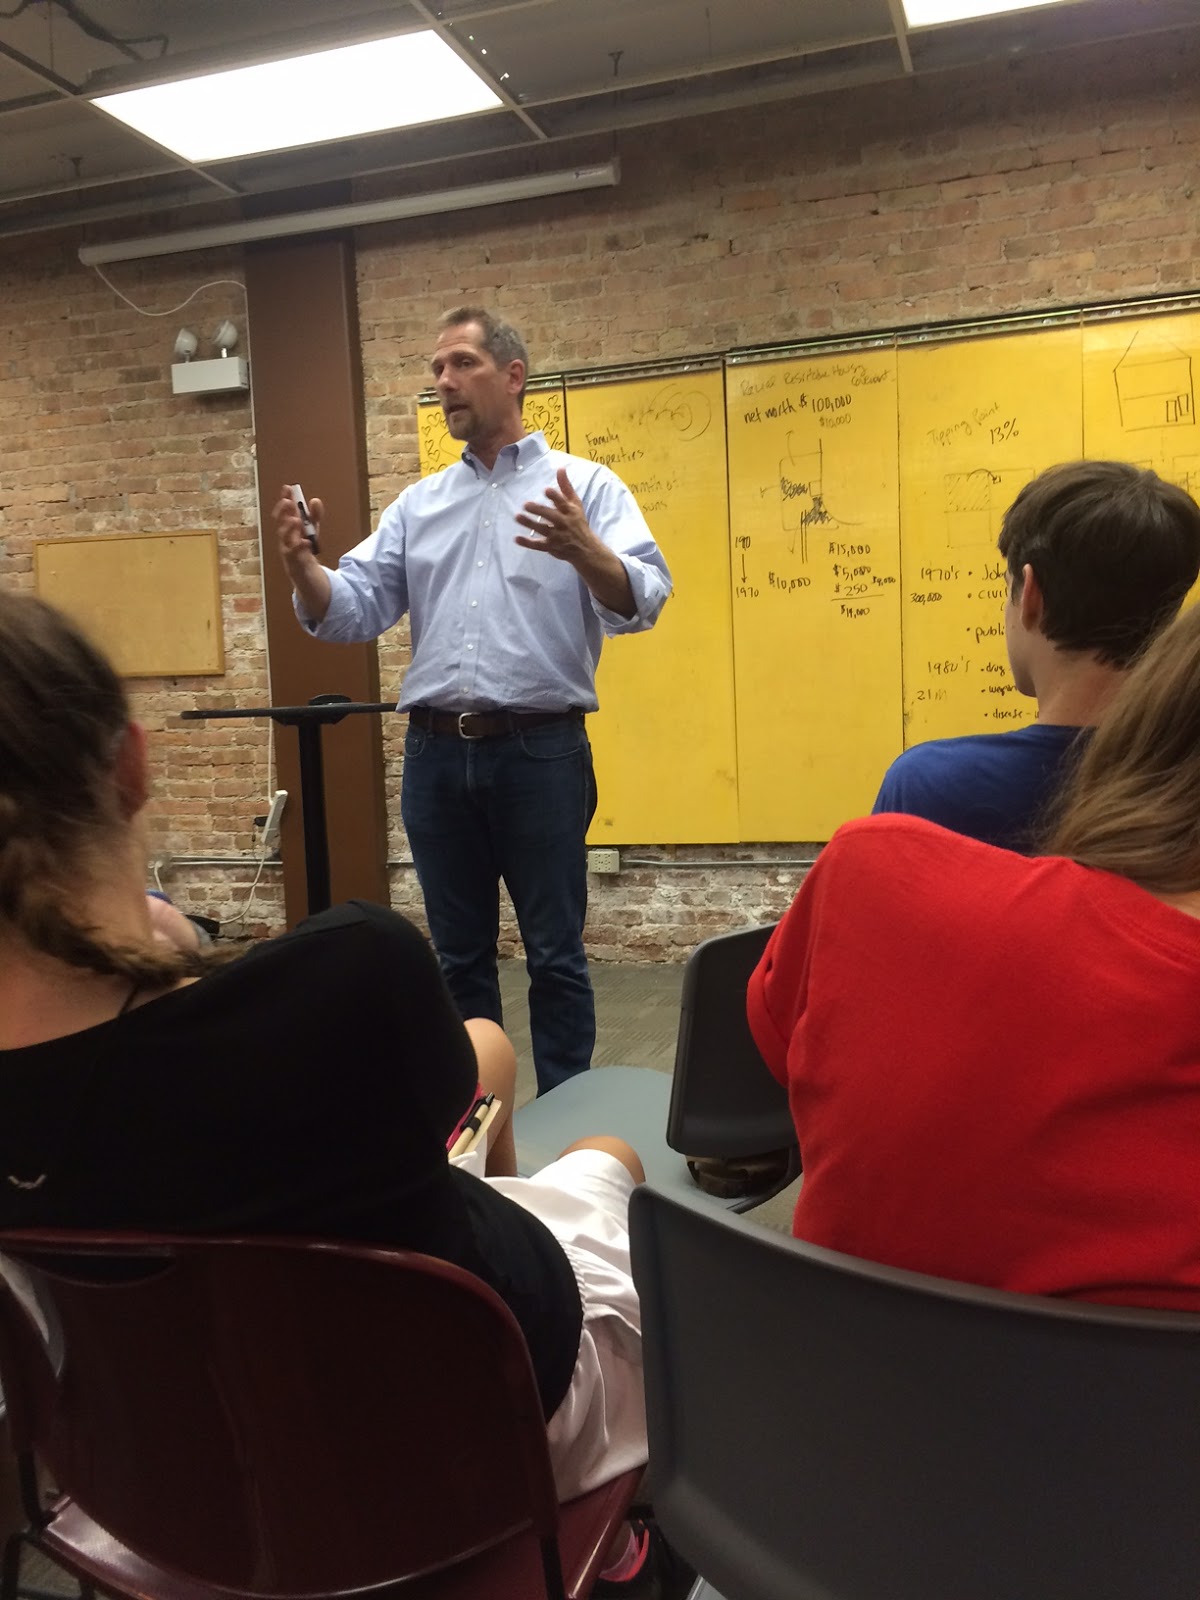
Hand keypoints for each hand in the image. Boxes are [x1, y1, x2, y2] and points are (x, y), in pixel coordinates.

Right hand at [272, 485, 323, 562]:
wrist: (304, 572)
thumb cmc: (304, 547)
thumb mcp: (312, 529)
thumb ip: (315, 515)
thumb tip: (315, 500)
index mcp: (289, 525)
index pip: (285, 509)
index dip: (285, 498)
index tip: (287, 487)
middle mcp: (285, 534)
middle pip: (280, 521)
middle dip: (283, 510)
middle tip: (288, 502)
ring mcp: (287, 547)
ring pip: (283, 536)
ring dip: (288, 527)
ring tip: (295, 519)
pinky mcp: (292, 560)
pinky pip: (293, 553)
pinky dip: (299, 547)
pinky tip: (306, 541)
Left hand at [514, 466, 636, 616]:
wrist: (586, 548)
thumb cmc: (578, 522)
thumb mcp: (575, 504)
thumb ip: (566, 486)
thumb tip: (561, 468)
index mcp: (569, 511)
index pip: (562, 503)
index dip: (555, 497)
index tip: (546, 490)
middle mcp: (563, 523)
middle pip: (550, 516)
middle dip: (539, 510)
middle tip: (526, 504)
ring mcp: (557, 536)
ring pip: (542, 529)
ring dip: (530, 524)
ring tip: (517, 517)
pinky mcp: (551, 547)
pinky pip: (538, 546)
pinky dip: (528, 543)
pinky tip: (516, 538)